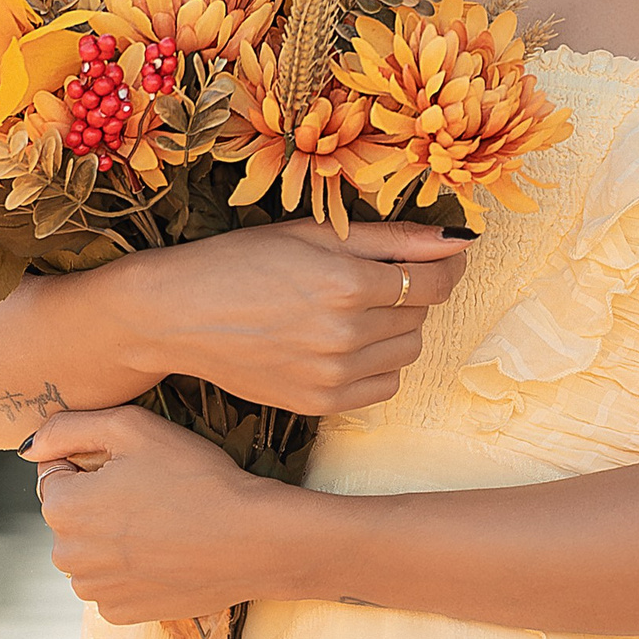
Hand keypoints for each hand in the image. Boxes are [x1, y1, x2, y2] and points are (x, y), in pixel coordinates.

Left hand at [30, 404, 302, 624]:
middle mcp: (66, 557)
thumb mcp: (132, 427)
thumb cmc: (195, 476)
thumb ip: (68, 427)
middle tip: (151, 492)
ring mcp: (94, 592)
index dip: (94, 462)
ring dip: (112, 538)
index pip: (54, 473)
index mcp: (61, 509)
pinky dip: (130, 570)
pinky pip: (111, 584)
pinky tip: (164, 554)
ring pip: (89, 552)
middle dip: (97, 501)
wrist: (252, 540)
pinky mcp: (121, 614)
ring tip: (161, 523)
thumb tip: (28, 447)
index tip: (133, 466)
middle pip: (70, 516)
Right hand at [130, 217, 468, 414]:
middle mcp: (345, 336)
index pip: (436, 281)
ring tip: (355, 310)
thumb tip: (459, 239)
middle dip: (411, 293)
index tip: (440, 257)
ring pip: (407, 353)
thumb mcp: (317, 234)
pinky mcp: (319, 404)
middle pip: (422, 316)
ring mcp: (333, 376)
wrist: (178, 314)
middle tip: (372, 278)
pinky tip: (345, 343)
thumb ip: (395, 238)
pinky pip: (382, 387)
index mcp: (348, 284)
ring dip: (396, 330)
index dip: (445, 266)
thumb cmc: (243, 261)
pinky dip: (377, 365)